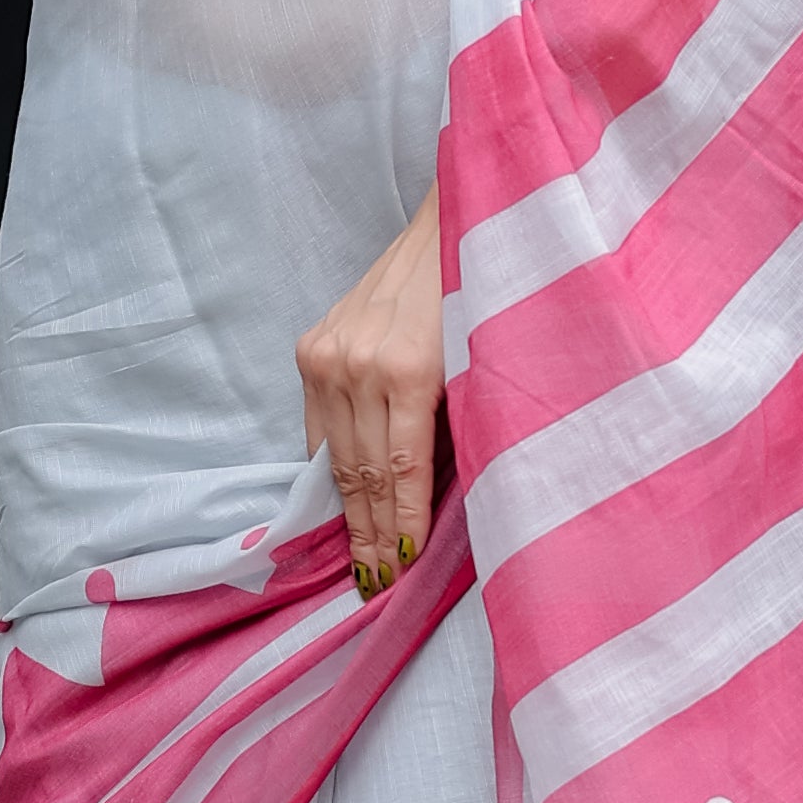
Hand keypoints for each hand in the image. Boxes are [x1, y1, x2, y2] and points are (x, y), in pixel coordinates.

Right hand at [297, 187, 446, 599]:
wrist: (454, 217)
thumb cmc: (489, 292)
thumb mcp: (486, 365)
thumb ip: (461, 428)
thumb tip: (445, 503)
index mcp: (409, 369)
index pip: (401, 473)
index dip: (402, 530)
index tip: (403, 576)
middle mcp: (358, 363)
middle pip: (362, 474)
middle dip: (373, 535)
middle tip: (375, 586)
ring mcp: (328, 353)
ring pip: (335, 456)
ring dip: (349, 512)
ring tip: (359, 560)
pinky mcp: (313, 344)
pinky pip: (319, 425)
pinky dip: (331, 466)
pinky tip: (342, 501)